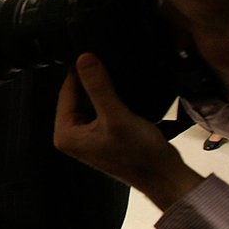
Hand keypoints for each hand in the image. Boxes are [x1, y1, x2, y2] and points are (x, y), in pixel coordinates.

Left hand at [54, 53, 203, 210]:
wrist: (164, 176)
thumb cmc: (140, 155)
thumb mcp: (117, 116)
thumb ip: (99, 87)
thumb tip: (84, 59)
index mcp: (65, 135)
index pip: (65, 92)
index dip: (79, 71)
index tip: (91, 53)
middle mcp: (71, 137)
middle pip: (76, 96)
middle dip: (92, 82)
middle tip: (108, 65)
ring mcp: (86, 136)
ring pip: (89, 101)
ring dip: (102, 90)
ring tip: (116, 79)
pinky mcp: (101, 134)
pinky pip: (100, 108)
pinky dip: (110, 99)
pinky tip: (121, 93)